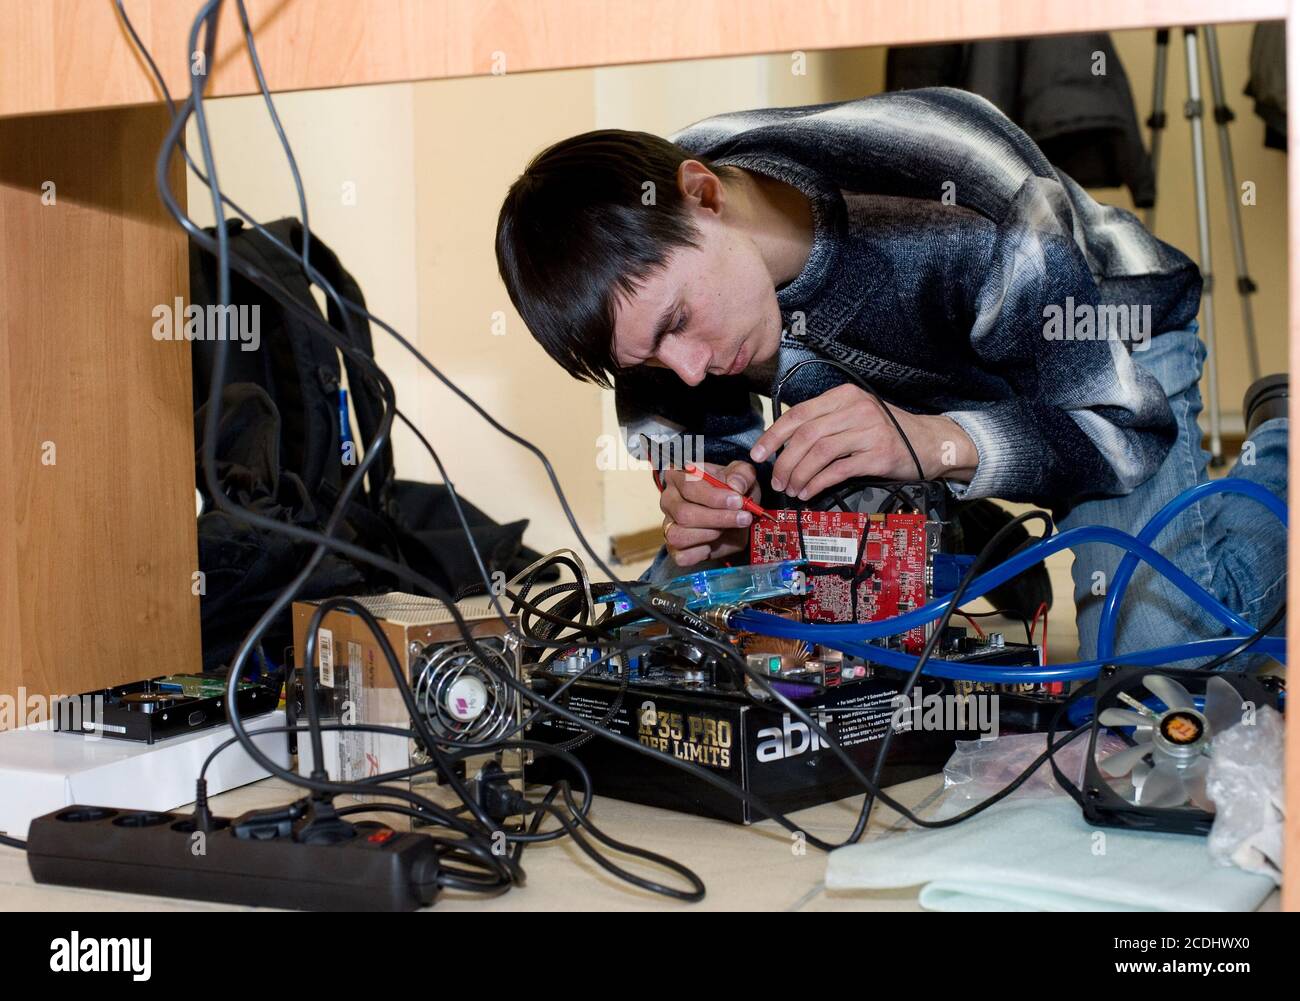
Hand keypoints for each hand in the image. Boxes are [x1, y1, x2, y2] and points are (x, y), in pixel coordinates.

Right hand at [658, 460, 759, 566]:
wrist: (733, 515)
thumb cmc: (732, 492)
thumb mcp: (742, 476)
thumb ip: (742, 475)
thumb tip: (735, 485)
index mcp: (679, 476)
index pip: (690, 486)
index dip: (715, 497)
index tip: (737, 502)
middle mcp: (669, 500)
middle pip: (684, 513)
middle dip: (717, 518)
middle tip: (743, 518)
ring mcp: (668, 525)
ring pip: (679, 536)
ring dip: (709, 535)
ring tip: (726, 529)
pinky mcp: (674, 548)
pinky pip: (681, 556)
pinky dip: (700, 554)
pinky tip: (712, 545)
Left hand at [749, 384, 977, 498]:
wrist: (928, 443)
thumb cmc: (885, 431)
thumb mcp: (854, 416)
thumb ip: (824, 423)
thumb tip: (784, 444)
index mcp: (844, 396)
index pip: (799, 413)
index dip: (774, 435)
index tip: (759, 453)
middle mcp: (856, 409)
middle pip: (805, 435)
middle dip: (784, 461)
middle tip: (776, 479)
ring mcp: (868, 431)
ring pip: (818, 453)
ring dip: (798, 474)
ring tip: (791, 489)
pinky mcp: (878, 455)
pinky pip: (837, 470)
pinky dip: (816, 483)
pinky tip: (808, 491)